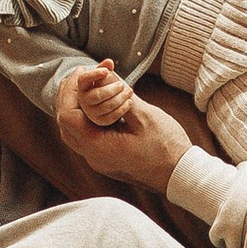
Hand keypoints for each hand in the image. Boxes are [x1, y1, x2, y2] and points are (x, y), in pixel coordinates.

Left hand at [55, 76, 189, 194]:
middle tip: (80, 73)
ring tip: (86, 84)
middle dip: (69, 95)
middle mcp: (93, 157)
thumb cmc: (167, 148)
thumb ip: (120, 95)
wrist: (180, 175)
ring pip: (74, 130)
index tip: (81, 71)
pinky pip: (86, 135)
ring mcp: (99, 159)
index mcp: (98, 148)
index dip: (70, 90)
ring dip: (77, 106)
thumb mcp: (145, 116)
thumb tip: (104, 74)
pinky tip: (97, 102)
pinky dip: (87, 116)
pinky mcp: (106, 158)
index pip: (68, 116)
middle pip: (66, 124)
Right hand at [67, 58, 135, 126]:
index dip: (94, 74)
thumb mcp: (103, 76)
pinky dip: (122, 109)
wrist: (104, 102)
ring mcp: (91, 112)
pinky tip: (129, 102)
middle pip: (97, 95)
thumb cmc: (103, 85)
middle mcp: (84, 100)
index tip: (107, 71)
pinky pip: (111, 117)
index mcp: (83, 86)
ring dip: (120, 98)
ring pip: (106, 106)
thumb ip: (105, 68)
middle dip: (112, 89)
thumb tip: (109, 62)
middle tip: (122, 84)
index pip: (84, 79)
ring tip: (129, 91)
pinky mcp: (100, 121)